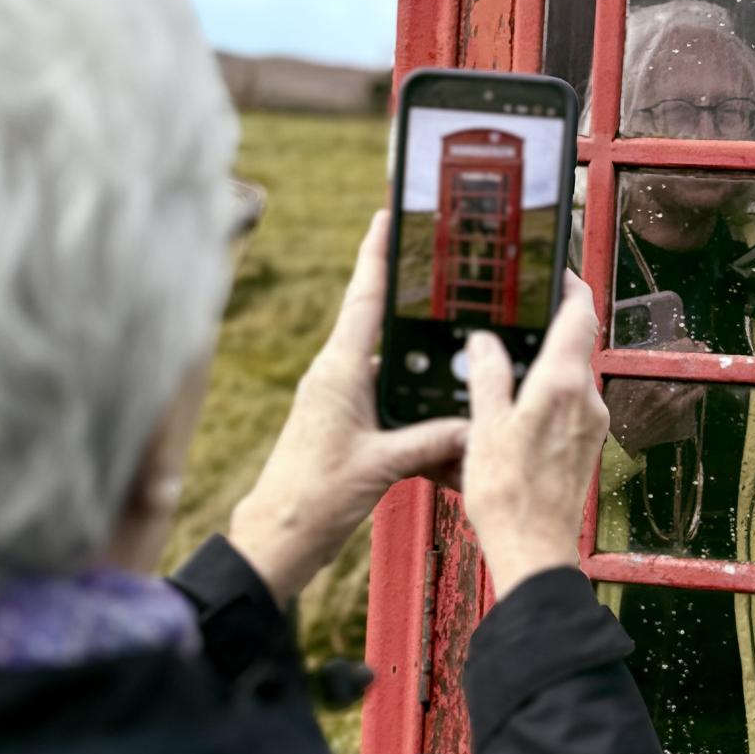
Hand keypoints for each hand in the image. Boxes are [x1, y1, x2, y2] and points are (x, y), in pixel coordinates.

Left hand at [228, 211, 468, 604]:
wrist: (279, 538)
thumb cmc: (311, 499)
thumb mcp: (380, 466)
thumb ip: (430, 441)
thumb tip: (476, 424)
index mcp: (338, 371)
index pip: (363, 298)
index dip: (378, 254)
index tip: (390, 215)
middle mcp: (338, 377)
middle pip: (386, 329)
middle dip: (420, 311)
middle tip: (454, 283)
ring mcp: (341, 401)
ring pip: (396, 373)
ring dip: (427, 374)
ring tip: (465, 365)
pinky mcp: (348, 426)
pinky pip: (393, 407)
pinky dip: (420, 414)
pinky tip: (449, 430)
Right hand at [462, 271, 610, 600]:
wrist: (534, 551)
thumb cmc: (509, 495)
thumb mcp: (484, 426)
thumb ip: (488, 376)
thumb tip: (485, 342)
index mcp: (564, 384)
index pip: (580, 314)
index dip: (570, 285)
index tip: (554, 271)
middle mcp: (587, 399)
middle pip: (576, 342)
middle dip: (549, 326)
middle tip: (516, 315)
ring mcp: (591, 425)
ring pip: (572, 375)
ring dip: (545, 363)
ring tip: (506, 363)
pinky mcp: (586, 447)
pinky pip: (569, 405)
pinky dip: (547, 394)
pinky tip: (516, 408)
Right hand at [604, 338, 708, 454]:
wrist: (619, 436)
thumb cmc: (614, 406)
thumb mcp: (617, 379)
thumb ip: (632, 364)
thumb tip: (649, 352)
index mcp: (643, 373)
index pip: (670, 352)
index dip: (682, 345)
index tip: (687, 341)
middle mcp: (659, 384)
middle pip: (684, 363)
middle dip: (694, 353)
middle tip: (700, 347)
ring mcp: (670, 399)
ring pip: (692, 377)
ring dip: (699, 368)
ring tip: (703, 362)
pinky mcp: (676, 412)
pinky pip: (694, 395)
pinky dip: (698, 385)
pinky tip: (700, 382)